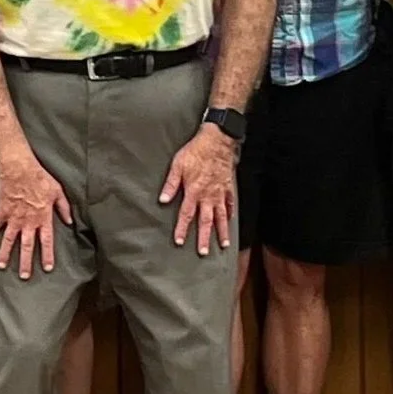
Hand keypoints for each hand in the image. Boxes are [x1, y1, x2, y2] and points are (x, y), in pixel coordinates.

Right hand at [0, 149, 71, 279]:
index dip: (46, 255)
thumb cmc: (39, 178)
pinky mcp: (2, 211)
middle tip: (23, 276)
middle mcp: (28, 221)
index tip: (46, 268)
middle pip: (26, 246)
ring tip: (1, 265)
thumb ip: (64, 208)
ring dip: (5, 253)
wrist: (19, 168)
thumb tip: (69, 221)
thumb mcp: (58, 191)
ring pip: (9, 240)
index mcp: (43, 218)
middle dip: (25, 263)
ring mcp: (13, 217)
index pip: (46, 241)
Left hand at [160, 121, 238, 254]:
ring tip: (223, 245)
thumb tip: (162, 200)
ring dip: (221, 232)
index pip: (186, 214)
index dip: (182, 229)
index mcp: (194, 191)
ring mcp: (220, 193)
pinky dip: (230, 214)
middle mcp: (208, 196)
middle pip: (205, 221)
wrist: (217, 140)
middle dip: (203, 238)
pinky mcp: (228, 187)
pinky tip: (230, 222)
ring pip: (221, 217)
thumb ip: (170, 184)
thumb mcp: (178, 165)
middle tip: (203, 253)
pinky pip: (230, 204)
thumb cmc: (195, 151)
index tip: (179, 242)